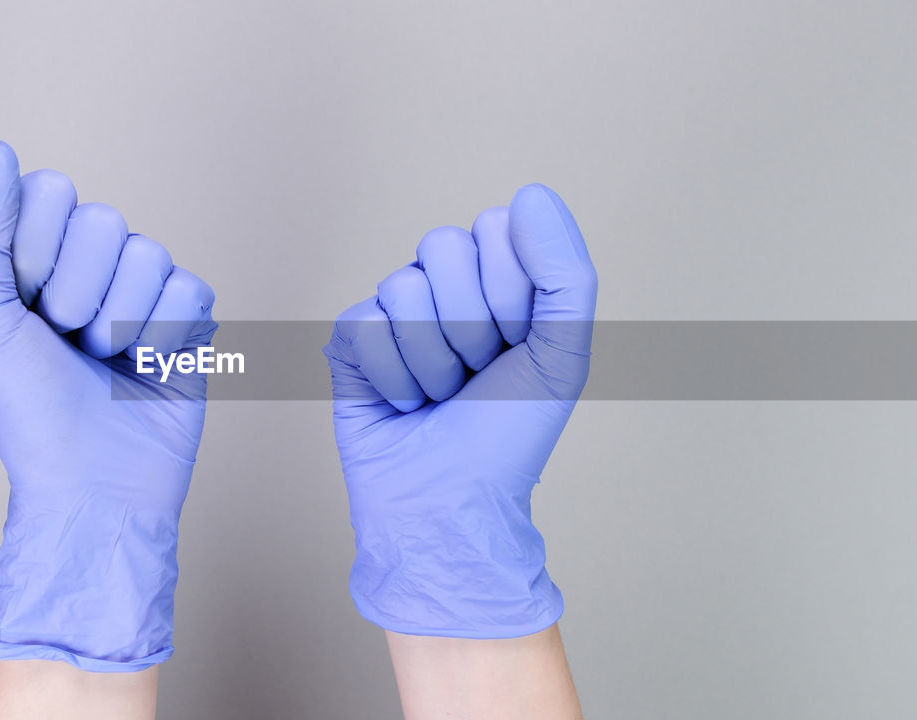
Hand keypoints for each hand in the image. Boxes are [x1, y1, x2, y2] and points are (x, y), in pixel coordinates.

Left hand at [0, 140, 215, 670]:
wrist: (90, 487)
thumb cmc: (30, 412)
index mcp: (40, 256)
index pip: (52, 192)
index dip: (36, 254)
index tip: (25, 309)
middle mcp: (94, 266)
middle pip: (105, 221)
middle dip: (77, 294)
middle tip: (68, 343)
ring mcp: (146, 292)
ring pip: (150, 254)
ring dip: (120, 322)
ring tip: (106, 361)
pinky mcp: (192, 321)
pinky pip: (191, 289)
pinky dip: (164, 339)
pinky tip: (148, 370)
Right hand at [324, 184, 596, 636]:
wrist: (451, 502)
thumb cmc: (508, 435)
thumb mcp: (562, 354)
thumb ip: (565, 272)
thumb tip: (531, 193)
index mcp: (496, 278)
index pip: (494, 226)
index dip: (509, 291)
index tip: (516, 343)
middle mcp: (443, 286)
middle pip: (441, 246)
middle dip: (470, 324)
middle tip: (475, 372)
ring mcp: (393, 310)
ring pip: (403, 286)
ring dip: (433, 359)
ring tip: (441, 394)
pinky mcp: (351, 340)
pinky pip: (366, 323)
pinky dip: (394, 376)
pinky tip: (404, 403)